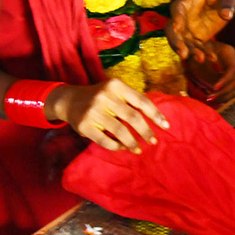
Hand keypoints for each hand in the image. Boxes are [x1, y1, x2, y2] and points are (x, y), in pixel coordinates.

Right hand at [47, 79, 169, 152]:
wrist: (69, 100)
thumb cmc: (99, 97)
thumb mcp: (114, 91)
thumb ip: (131, 100)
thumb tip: (156, 118)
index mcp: (116, 85)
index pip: (141, 101)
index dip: (155, 114)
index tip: (166, 126)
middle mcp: (105, 96)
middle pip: (133, 117)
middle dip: (146, 131)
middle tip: (154, 141)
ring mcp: (94, 111)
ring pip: (120, 131)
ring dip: (132, 143)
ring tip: (139, 149)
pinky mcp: (85, 126)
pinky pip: (106, 141)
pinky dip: (117, 146)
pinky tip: (123, 148)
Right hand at [167, 0, 234, 61]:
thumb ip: (229, 2)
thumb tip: (227, 15)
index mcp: (187, 0)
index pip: (177, 9)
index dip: (176, 17)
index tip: (177, 27)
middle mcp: (184, 16)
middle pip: (172, 30)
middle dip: (175, 42)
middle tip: (183, 53)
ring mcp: (189, 28)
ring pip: (183, 42)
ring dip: (189, 51)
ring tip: (201, 59)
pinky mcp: (197, 37)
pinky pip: (197, 47)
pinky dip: (203, 53)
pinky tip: (212, 58)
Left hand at [185, 40, 234, 106]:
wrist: (200, 49)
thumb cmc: (196, 49)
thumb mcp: (196, 51)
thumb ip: (199, 57)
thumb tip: (204, 66)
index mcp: (228, 52)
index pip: (232, 68)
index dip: (225, 79)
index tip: (213, 88)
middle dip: (223, 92)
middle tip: (208, 98)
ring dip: (223, 97)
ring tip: (209, 100)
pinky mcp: (232, 79)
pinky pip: (231, 91)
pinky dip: (223, 97)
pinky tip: (212, 100)